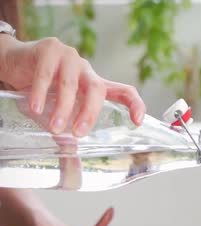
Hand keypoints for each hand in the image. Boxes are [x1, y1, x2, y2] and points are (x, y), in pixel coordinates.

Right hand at [0, 36, 144, 135]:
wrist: (14, 61)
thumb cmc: (42, 89)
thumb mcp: (58, 107)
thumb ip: (67, 126)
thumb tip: (71, 154)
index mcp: (95, 84)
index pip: (124, 91)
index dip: (135, 104)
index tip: (138, 122)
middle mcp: (86, 70)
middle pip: (97, 89)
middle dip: (90, 113)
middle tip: (78, 134)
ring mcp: (69, 57)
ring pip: (70, 84)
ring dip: (63, 108)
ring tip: (54, 127)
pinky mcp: (49, 49)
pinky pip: (46, 74)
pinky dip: (40, 93)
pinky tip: (35, 108)